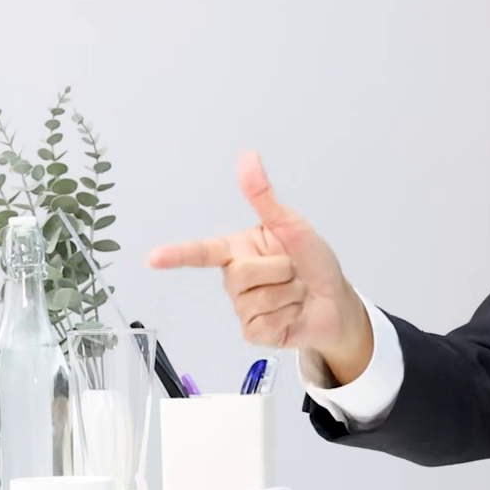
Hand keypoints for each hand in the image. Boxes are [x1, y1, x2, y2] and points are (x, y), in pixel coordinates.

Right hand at [147, 152, 374, 382]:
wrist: (337, 302)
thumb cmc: (314, 262)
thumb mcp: (292, 226)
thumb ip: (265, 197)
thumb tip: (248, 159)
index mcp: (240, 249)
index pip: (203, 252)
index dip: (177, 255)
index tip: (153, 258)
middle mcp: (236, 278)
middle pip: (241, 274)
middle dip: (280, 270)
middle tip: (294, 271)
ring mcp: (242, 307)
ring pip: (256, 300)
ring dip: (288, 294)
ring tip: (296, 292)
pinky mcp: (254, 331)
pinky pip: (263, 323)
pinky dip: (287, 316)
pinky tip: (292, 313)